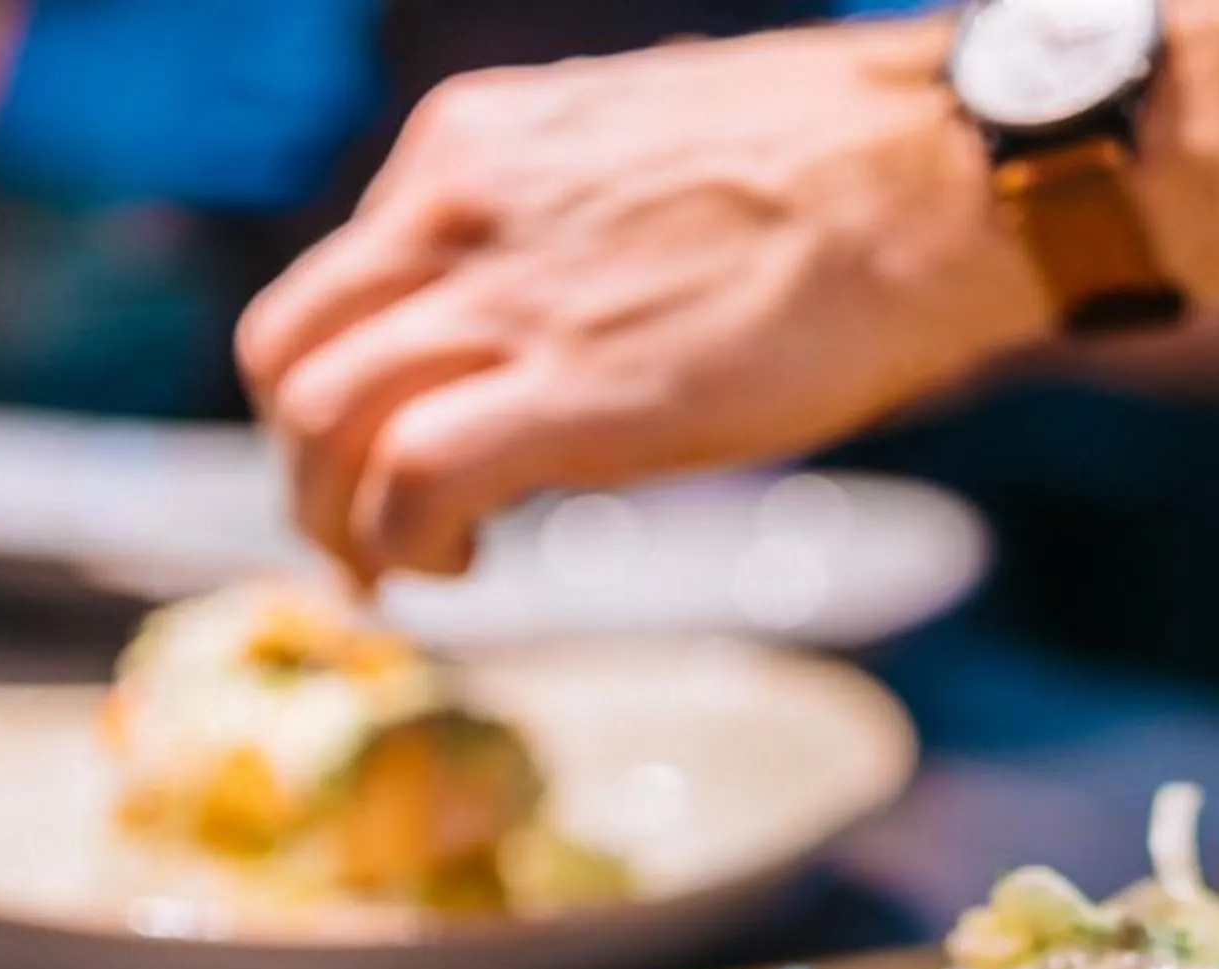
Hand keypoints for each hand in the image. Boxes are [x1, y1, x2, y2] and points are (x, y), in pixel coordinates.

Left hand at [237, 21, 1047, 578]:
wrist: (928, 182)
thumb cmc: (828, 175)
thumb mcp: (637, 162)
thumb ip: (557, 229)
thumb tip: (552, 315)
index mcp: (467, 146)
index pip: (338, 282)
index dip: (341, 390)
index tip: (381, 455)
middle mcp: (453, 209)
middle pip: (291, 355)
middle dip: (302, 466)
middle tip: (352, 536)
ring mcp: (503, 298)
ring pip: (322, 422)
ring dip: (336, 522)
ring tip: (390, 573)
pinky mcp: (566, 391)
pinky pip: (408, 480)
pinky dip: (402, 546)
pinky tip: (454, 569)